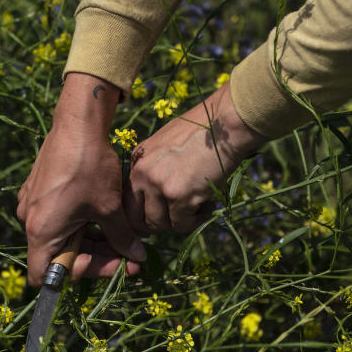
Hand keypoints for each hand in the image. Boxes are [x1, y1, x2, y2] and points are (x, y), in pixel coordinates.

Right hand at [17, 73, 145, 286]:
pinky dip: (80, 223)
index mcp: (42, 231)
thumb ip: (121, 238)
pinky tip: (105, 216)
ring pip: (61, 237)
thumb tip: (137, 258)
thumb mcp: (110, 207)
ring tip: (122, 235)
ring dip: (90, 241)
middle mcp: (29, 221)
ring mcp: (30, 204)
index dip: (79, 275)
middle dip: (96, 257)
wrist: (77, 123)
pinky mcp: (37, 190)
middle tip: (128, 255)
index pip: (45, 277)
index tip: (110, 262)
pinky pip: (57, 218)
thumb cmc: (90, 166)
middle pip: (60, 256)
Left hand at [125, 81, 268, 235]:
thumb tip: (157, 197)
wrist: (224, 125)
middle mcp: (142, 173)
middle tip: (174, 223)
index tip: (151, 223)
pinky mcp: (177, 196)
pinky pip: (180, 225)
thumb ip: (155, 168)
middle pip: (136, 217)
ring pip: (158, 224)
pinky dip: (194, 222)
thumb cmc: (203, 131)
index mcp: (138, 161)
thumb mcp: (167, 144)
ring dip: (178, 222)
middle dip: (154, 225)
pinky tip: (207, 207)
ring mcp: (158, 185)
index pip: (127, 200)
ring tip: (198, 209)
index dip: (138, 216)